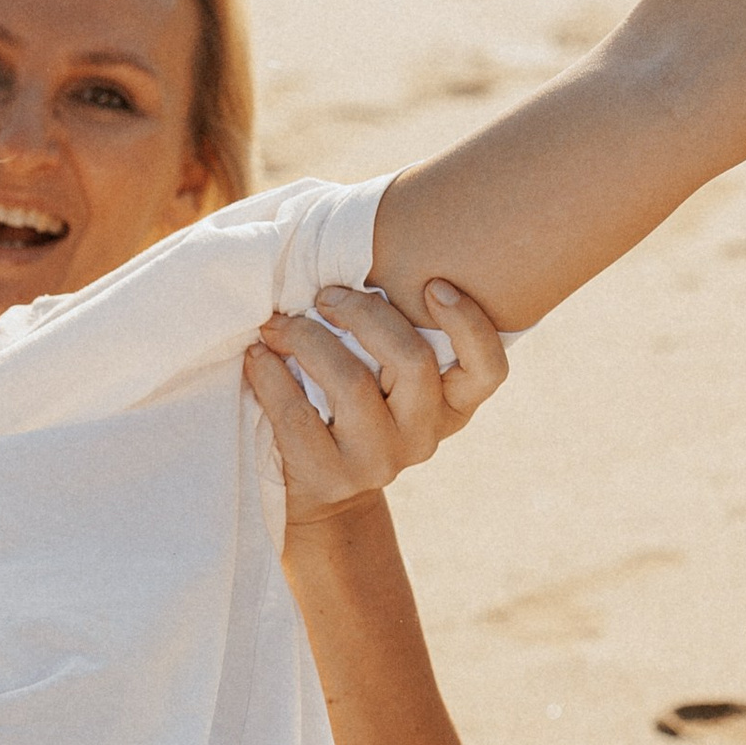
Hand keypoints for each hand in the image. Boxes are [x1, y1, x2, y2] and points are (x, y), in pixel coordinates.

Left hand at [242, 278, 507, 521]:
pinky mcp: (329, 477)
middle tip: (326, 295)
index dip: (468, 323)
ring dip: (308, 338)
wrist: (319, 492)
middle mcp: (423, 436)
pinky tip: (258, 355)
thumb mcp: (388, 378)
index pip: (487, 369)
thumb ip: (393, 333)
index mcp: (451, 406)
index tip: (433, 284)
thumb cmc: (353, 408)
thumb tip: (364, 251)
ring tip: (278, 324)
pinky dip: (271, 375)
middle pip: (412, 360)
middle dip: (364, 313)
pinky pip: (297, 413)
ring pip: (352, 382)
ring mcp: (379, 461)